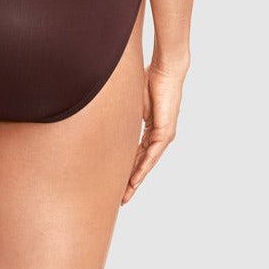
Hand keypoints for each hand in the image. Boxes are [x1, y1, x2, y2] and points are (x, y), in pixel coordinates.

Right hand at [122, 60, 185, 204]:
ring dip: (136, 180)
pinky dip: (143, 168)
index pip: (136, 153)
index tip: (116, 181)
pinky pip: (152, 154)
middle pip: (142, 163)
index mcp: (149, 128)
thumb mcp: (130, 101)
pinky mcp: (166, 132)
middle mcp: (158, 136)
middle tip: (121, 198)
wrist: (166, 69)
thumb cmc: (148, 78)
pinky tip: (135, 180)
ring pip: (147, 163)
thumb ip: (121, 112)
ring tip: (126, 195)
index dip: (126, 168)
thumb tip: (103, 115)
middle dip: (130, 181)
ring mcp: (163, 135)